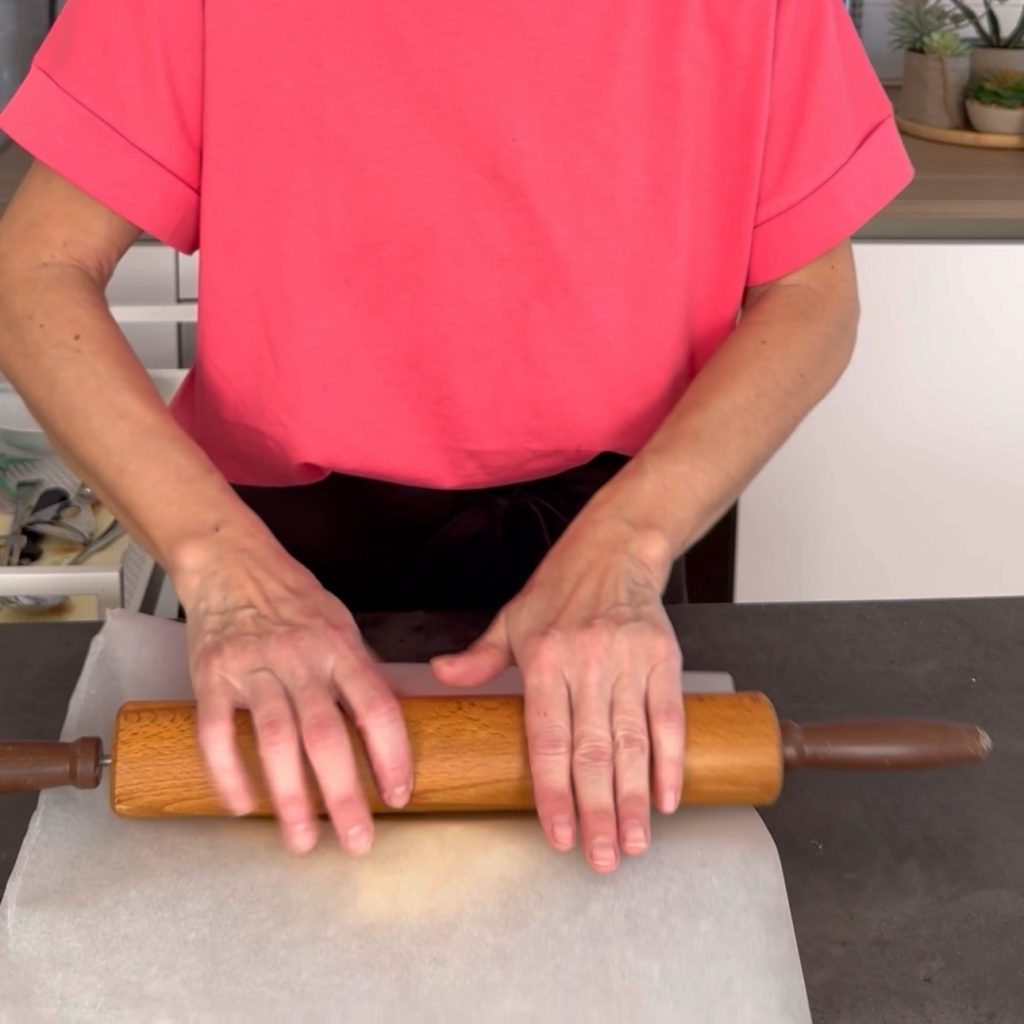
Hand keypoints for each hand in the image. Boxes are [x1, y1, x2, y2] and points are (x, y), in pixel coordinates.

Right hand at [176, 536, 412, 855]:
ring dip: (289, 797)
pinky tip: (243, 807)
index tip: (400, 796)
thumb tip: (393, 720)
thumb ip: (362, 672)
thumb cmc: (294, 599)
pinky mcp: (211, 676)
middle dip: (344, 794)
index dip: (392, 754)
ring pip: (275, 739)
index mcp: (340, 648)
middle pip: (326, 734)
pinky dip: (227, 773)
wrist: (232, 562)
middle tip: (357, 842)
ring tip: (302, 842)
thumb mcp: (341, 624)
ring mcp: (253, 667)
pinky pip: (217, 732)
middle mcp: (300, 658)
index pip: (376, 706)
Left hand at [431, 521, 683, 873]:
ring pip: (632, 742)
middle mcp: (587, 664)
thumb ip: (478, 657)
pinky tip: (668, 799)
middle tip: (600, 859)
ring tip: (633, 843)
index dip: (554, 792)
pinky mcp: (663, 659)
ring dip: (634, 798)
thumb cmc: (558, 591)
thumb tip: (438, 675)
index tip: (560, 836)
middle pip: (592, 751)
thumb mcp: (511, 620)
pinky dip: (671, 760)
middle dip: (597, 811)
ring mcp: (628, 662)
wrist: (614, 551)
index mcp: (544, 659)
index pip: (547, 739)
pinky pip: (668, 718)